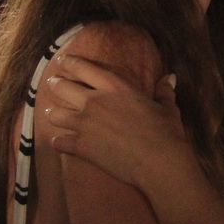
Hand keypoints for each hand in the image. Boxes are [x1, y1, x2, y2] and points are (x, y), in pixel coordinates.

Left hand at [43, 52, 194, 187]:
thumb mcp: (167, 107)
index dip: (70, 62)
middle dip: (55, 84)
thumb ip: (164, 91)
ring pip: (54, 114)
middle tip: (54, 83)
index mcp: (115, 86)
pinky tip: (60, 142)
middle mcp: (94, 101)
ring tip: (53, 113)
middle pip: (61, 86)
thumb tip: (169, 77)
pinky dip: (58, 142)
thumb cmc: (165, 131)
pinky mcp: (82, 146)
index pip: (83, 67)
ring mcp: (85, 124)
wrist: (159, 161)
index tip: (64, 61)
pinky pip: (58, 142)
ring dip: (53, 112)